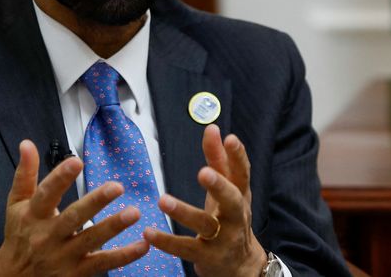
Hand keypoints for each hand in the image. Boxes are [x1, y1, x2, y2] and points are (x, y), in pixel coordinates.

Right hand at [0, 140, 149, 276]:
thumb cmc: (19, 234)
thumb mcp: (16, 203)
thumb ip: (25, 174)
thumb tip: (27, 144)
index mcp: (33, 215)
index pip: (46, 194)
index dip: (61, 177)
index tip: (76, 161)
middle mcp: (48, 236)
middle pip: (73, 217)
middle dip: (95, 202)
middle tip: (116, 186)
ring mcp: (63, 256)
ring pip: (91, 240)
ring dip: (113, 226)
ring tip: (134, 213)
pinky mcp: (77, 272)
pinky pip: (102, 263)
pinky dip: (123, 256)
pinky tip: (142, 245)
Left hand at [143, 125, 266, 276]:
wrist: (242, 266)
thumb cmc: (230, 218)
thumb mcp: (228, 191)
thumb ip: (219, 160)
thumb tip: (213, 128)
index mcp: (240, 196)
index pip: (242, 174)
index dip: (238, 156)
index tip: (230, 138)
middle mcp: (236, 217)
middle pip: (232, 201)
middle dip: (219, 186)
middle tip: (204, 172)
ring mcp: (223, 239)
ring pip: (205, 225)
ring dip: (184, 212)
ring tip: (163, 200)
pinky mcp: (207, 257)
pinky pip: (185, 248)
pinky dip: (167, 241)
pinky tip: (148, 233)